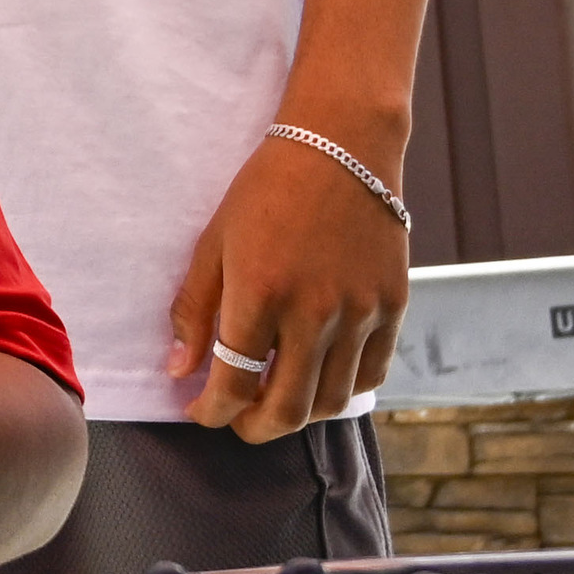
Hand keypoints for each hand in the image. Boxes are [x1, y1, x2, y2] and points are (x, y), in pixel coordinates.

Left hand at [169, 130, 409, 440]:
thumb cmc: (267, 190)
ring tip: (275, 400)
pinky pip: (371, 373)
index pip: (232, 384)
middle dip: (253, 428)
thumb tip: (180, 371)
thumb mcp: (214, 242)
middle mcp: (314, 312)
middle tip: (237, 420)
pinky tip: (319, 376)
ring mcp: (360, 312)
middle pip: (286, 410)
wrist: (342, 145)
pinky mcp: (393, 305)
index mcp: (261, 295)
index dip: (211, 411)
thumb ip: (193, 310)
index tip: (200, 409)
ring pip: (331, 401)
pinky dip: (343, 389)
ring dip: (298, 414)